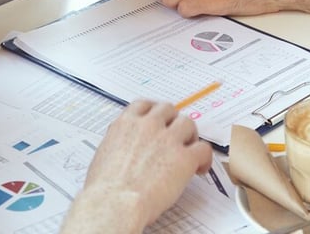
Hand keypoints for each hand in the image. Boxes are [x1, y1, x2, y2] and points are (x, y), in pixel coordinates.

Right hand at [78, 101, 211, 229]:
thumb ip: (119, 142)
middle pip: (168, 109)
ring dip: (189, 135)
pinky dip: (205, 158)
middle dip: (172, 121)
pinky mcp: (184, 158)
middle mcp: (148, 126)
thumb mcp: (104, 154)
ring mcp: (168, 139)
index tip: (157, 119)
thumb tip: (124, 146)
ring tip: (189, 149)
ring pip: (188, 123)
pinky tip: (200, 168)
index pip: (144, 105)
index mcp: (127, 124)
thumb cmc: (105, 189)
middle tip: (174, 134)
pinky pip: (203, 149)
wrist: (114, 204)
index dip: (153, 111)